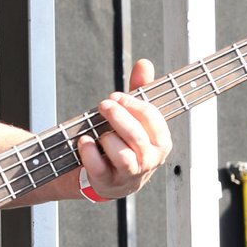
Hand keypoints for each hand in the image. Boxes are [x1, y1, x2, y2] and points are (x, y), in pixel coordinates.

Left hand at [77, 57, 170, 200]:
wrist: (112, 177)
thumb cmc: (126, 141)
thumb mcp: (135, 117)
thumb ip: (140, 90)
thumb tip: (144, 63)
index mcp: (161, 142)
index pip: (152, 118)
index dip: (132, 104)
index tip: (116, 96)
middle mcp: (150, 160)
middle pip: (136, 136)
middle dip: (117, 116)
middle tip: (104, 105)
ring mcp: (130, 174)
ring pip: (122, 155)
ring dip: (107, 138)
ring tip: (99, 132)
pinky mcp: (109, 183)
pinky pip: (99, 167)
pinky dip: (88, 152)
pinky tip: (85, 142)